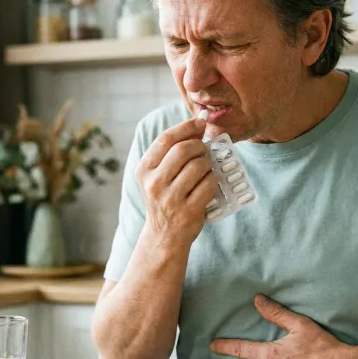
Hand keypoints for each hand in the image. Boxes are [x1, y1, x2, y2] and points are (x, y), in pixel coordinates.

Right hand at [136, 117, 218, 246]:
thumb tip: (199, 124)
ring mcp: (171, 198)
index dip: (186, 127)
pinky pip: (208, 184)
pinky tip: (209, 183)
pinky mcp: (188, 211)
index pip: (165, 139)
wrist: (164, 235)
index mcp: (144, 170)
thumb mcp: (158, 175)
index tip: (200, 123)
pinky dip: (213, 179)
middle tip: (204, 151)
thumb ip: (173, 151)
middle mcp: (154, 183)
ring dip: (208, 163)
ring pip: (198, 166)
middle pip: (183, 150)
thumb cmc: (165, 199)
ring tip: (205, 169)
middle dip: (199, 146)